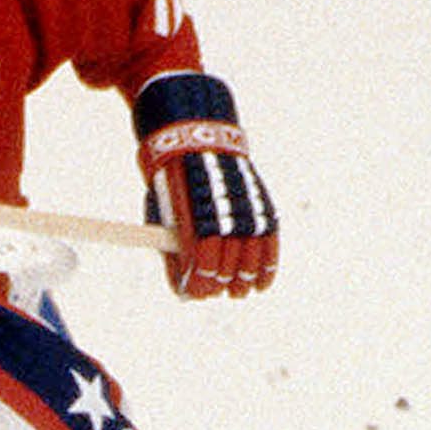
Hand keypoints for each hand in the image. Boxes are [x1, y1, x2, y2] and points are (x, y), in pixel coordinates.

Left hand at [132, 72, 277, 300]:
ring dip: (246, 278)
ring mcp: (242, 205)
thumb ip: (172, 251)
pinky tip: (263, 282)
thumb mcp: (162, 213)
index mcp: (192, 215)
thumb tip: (182, 288)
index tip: (198, 293)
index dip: (201, 283)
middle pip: (228, 261)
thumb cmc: (173, 183)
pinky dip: (268, 262)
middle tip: (220, 293)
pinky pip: (268, 238)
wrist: (196, 136)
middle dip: (224, 283)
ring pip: (251, 253)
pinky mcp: (258, 201)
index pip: (202, 262)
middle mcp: (221, 211)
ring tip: (241, 292)